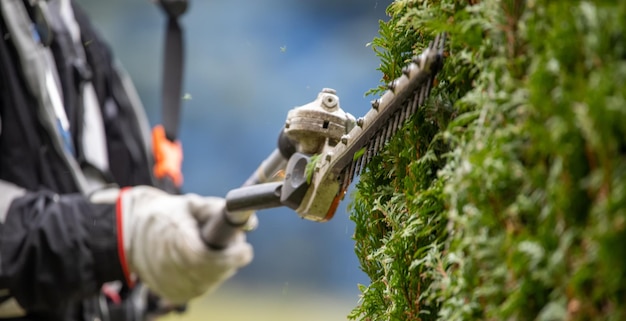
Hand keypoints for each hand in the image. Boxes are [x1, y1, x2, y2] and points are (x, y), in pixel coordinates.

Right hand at [92, 186, 252, 303]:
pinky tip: (205, 263)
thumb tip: (249, 221)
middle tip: (236, 247)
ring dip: (220, 268)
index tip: (244, 249)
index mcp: (176, 243)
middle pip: (214, 272)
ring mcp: (172, 285)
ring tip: (216, 250)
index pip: (210, 259)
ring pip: (210, 282)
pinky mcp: (172, 295)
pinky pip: (201, 288)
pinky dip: (208, 277)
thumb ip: (217, 210)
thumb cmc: (163, 216)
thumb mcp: (189, 204)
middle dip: (230, 259)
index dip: (231, 256)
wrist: (130, 234)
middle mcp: (172, 268)